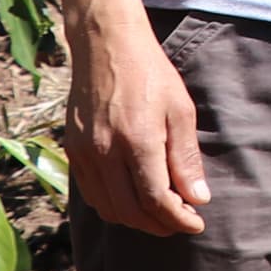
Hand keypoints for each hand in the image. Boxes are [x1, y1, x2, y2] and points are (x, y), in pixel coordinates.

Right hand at [51, 0, 209, 235]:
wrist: (106, 45)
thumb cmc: (150, 73)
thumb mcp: (181, 110)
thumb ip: (186, 158)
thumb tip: (198, 199)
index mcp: (137, 141)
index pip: (156, 200)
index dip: (178, 219)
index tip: (196, 223)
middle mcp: (105, 152)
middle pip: (130, 211)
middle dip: (159, 225)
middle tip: (181, 222)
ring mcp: (84, 153)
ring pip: (108, 208)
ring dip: (135, 220)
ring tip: (160, 214)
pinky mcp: (72, 150)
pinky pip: (91, 193)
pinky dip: (113, 206)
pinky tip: (132, 200)